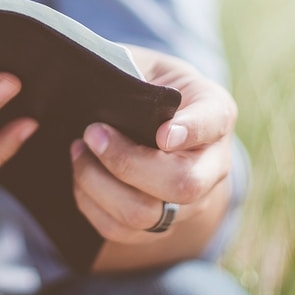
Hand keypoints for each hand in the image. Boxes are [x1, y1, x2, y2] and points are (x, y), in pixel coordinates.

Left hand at [71, 46, 234, 246]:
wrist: (157, 120)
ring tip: (78, 150)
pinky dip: (91, 204)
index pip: (213, 123)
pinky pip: (122, 231)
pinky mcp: (159, 225)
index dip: (191, 131)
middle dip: (127, 162)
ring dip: (100, 185)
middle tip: (92, 132)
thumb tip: (100, 82)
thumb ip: (132, 71)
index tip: (161, 134)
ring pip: (147, 214)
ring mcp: (190, 202)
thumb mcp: (147, 64)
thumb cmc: (147, 84)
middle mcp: (213, 164)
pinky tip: (80, 174)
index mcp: (216, 112)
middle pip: (182, 184)